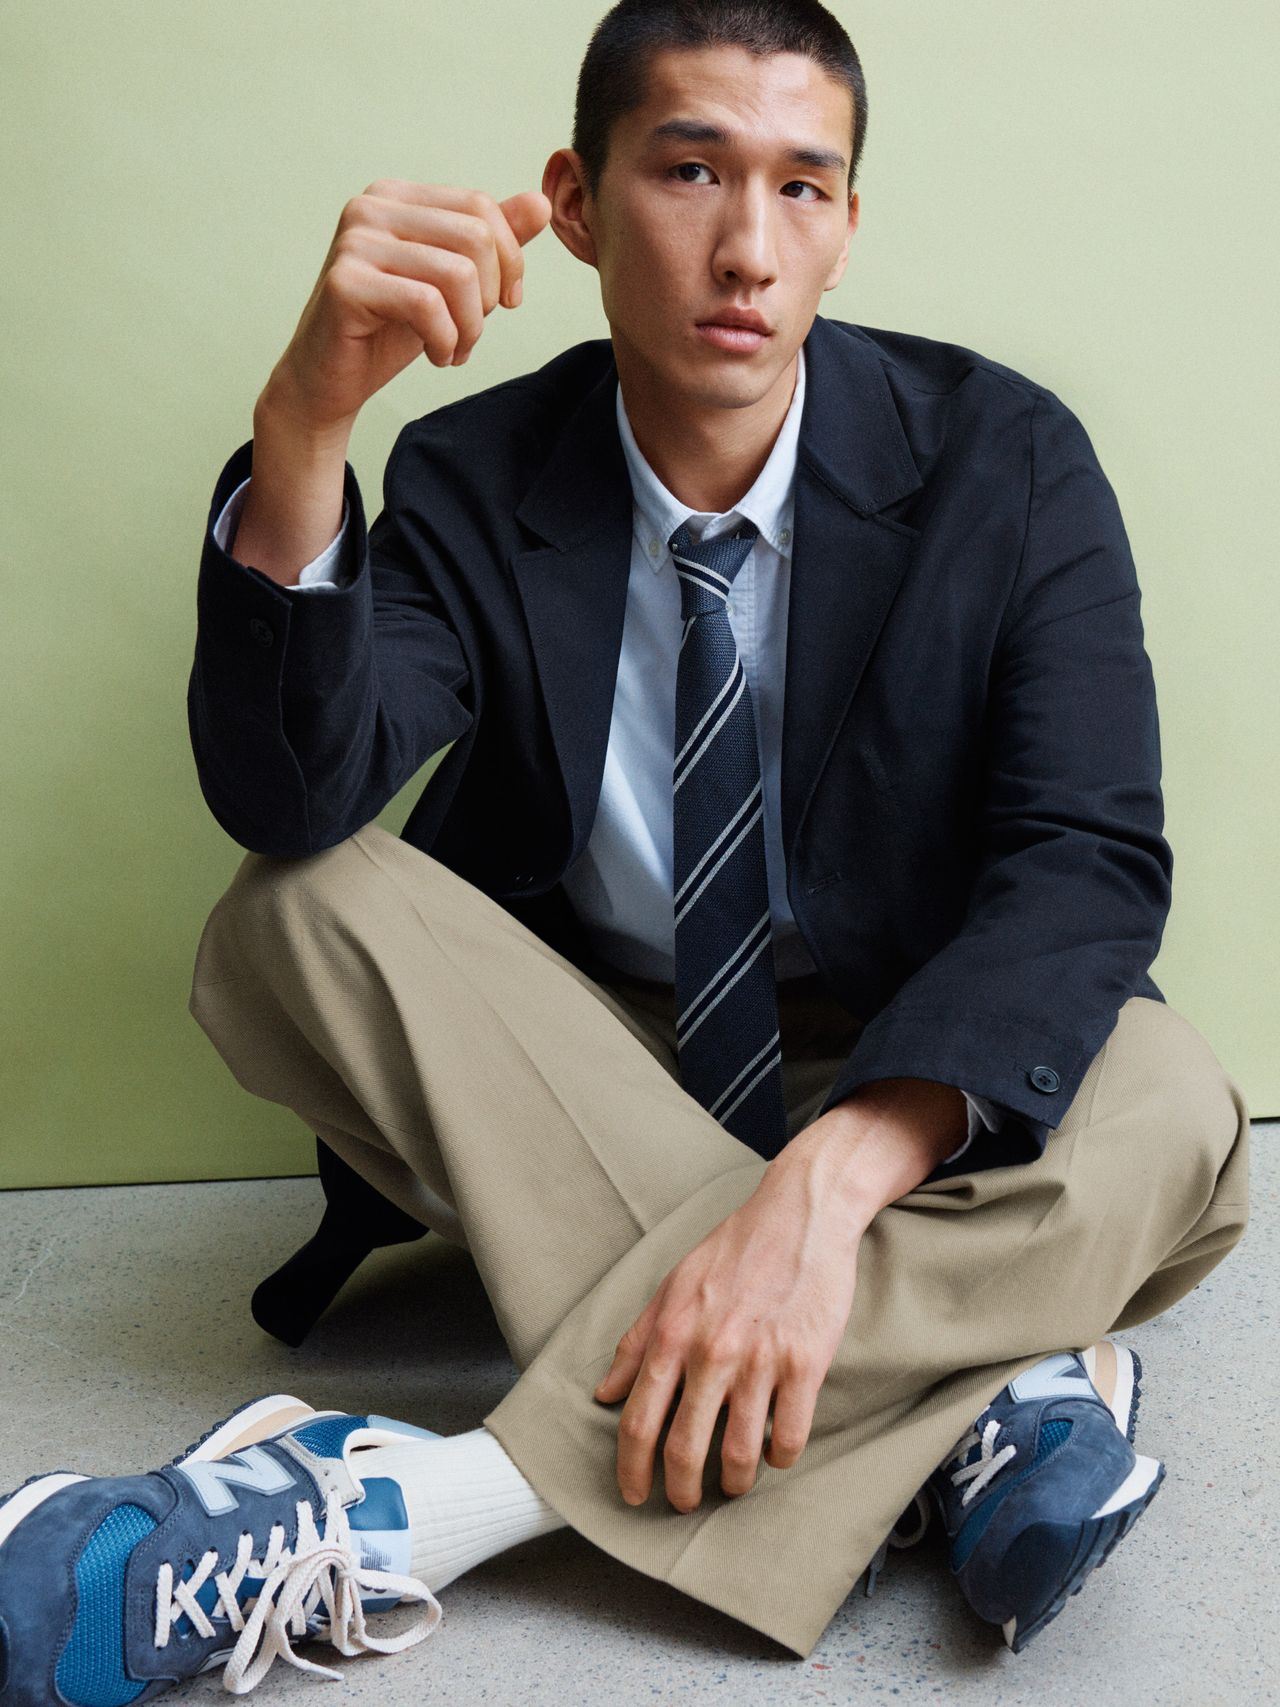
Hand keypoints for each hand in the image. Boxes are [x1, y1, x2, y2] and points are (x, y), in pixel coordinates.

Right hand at [263, 181, 552, 435]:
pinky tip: (436, 357)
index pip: (480, 207)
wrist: (330, 381)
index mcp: (397, 197)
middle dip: (490, 297)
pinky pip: (427, 305)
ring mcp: (354, 242)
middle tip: (471, 333)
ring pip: (456, 273)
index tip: (506, 303)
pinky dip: (445, 341)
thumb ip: (491, 243)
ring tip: (454, 349)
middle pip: (475, 237)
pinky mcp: (345, 283)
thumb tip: (541, 203)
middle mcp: (371, 207)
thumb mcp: (451, 284)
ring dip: (470, 327)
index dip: (510, 260)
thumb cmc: (390, 330)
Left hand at [591, 1149, 864, 1510]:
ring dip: (734, 1484)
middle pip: (684, 1450)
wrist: (801, 1214)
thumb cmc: (734, 1249)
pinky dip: (780, 1458)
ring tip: (734, 1485)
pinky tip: (776, 1453)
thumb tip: (604, 1392)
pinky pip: (789, 1436)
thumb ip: (637, 1341)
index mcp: (673, 1333)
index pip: (638, 1421)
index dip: (632, 1470)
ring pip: (740, 1455)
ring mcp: (760, 1360)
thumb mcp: (672, 1285)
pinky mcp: (806, 1363)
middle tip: (684, 1503)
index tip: (635, 1494)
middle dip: (681, 1492)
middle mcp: (712, 1352)